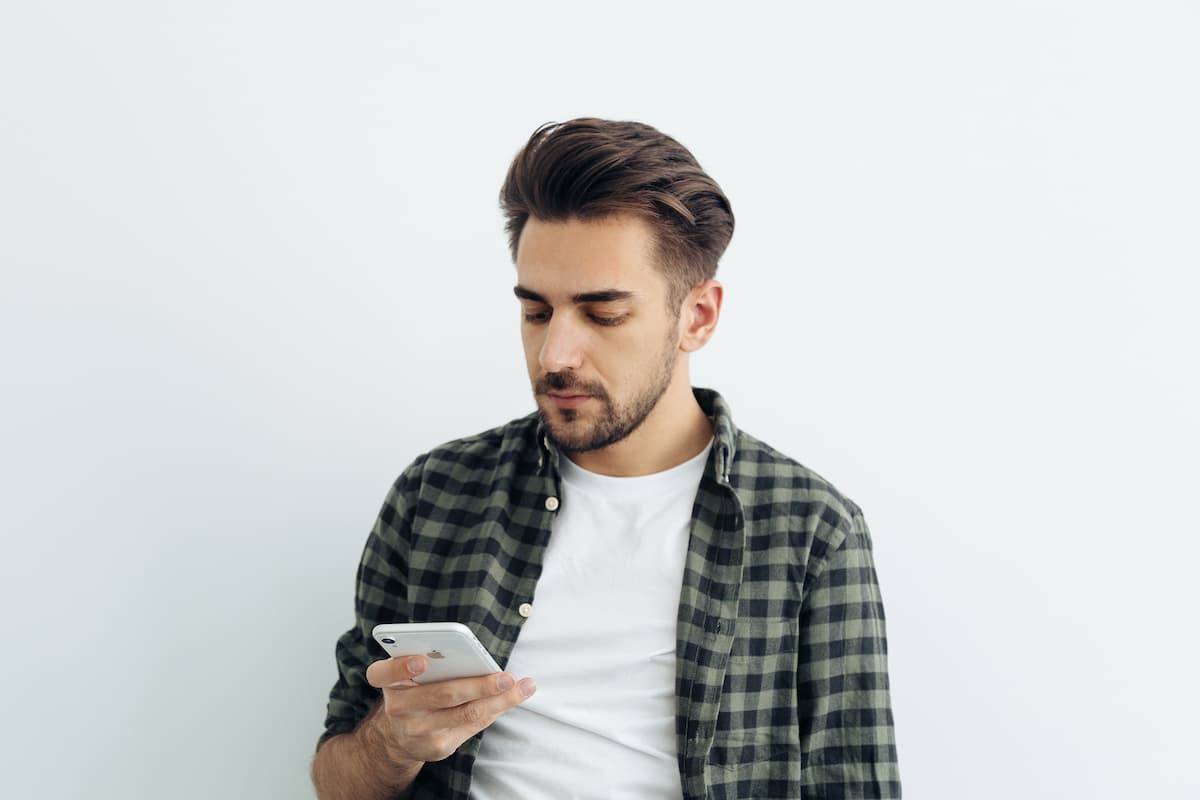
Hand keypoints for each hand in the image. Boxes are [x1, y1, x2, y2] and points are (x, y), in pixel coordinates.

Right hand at [365, 655, 536, 764]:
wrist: (400, 738)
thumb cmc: (414, 693)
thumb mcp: (409, 676)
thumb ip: (429, 661)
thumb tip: (471, 652)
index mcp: (390, 683)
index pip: (383, 673)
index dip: (401, 666)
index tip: (422, 660)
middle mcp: (399, 708)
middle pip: (443, 694)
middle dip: (479, 685)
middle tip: (506, 677)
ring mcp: (418, 731)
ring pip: (466, 713)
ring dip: (500, 699)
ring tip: (522, 686)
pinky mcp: (437, 747)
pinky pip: (473, 726)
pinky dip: (496, 709)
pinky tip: (513, 698)